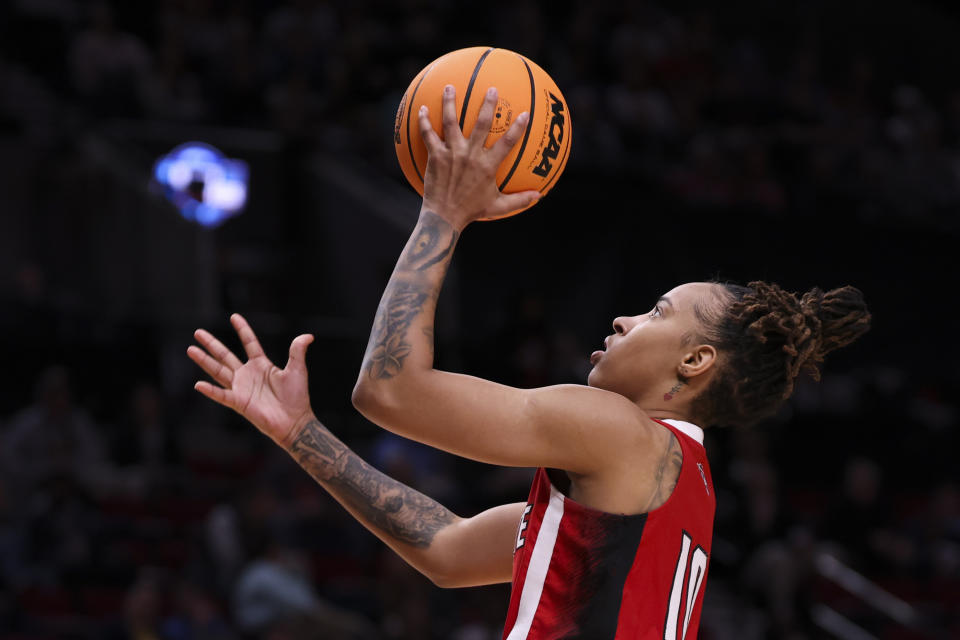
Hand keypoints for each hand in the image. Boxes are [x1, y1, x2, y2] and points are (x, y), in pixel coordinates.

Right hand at [187, 313, 314, 447]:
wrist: (295, 421)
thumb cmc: (297, 397)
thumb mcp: (298, 370)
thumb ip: (298, 351)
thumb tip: (308, 336)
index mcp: (261, 365)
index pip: (249, 343)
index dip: (242, 330)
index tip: (234, 316)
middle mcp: (248, 375)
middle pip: (225, 356)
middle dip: (212, 344)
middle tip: (198, 332)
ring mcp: (242, 388)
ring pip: (218, 371)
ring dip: (205, 361)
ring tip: (191, 349)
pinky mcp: (239, 402)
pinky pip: (222, 395)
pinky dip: (210, 391)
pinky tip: (198, 384)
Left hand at [419, 85, 540, 227]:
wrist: (444, 217)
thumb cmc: (472, 211)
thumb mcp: (498, 207)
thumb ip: (519, 200)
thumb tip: (540, 196)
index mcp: (488, 166)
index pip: (507, 143)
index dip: (517, 128)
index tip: (524, 114)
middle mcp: (470, 155)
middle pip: (481, 124)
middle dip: (488, 105)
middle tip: (492, 89)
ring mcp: (452, 153)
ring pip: (451, 122)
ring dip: (451, 103)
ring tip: (450, 87)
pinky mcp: (435, 156)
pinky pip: (428, 134)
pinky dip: (424, 121)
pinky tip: (422, 109)